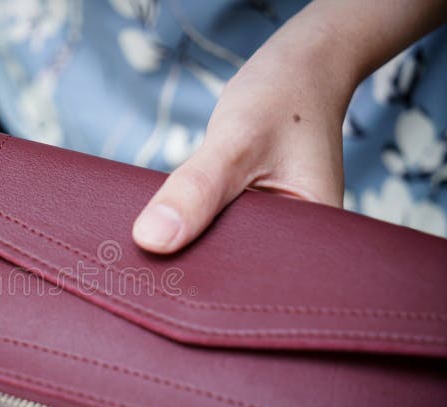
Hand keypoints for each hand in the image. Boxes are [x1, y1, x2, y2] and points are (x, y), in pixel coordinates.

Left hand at [131, 0, 446, 253]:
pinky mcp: (251, 221)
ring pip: (221, 256)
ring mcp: (274, 235)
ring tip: (146, 250)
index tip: (158, 280)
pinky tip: (160, 227)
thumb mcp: (237, 139)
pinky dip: (190, 228)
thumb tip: (150, 241)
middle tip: (142, 265)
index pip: (253, 283)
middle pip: (236, 276)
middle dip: (193, 269)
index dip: (204, 284)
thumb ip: (197, 188)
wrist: (298, 71)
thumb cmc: (281, 97)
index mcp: (315, 242)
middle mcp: (299, 247)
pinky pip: (215, 235)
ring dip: (188, 248)